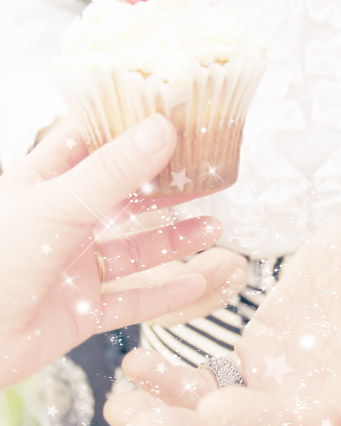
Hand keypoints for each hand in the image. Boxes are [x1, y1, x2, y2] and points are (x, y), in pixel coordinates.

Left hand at [0, 114, 220, 389]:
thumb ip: (111, 171)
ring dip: (174, 241)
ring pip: (134, 250)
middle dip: (164, 188)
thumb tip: (161, 130)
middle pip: (123, 198)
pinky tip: (195, 283)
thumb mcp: (56, 205)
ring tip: (213, 228)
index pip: (88, 142)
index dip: (125, 127)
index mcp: (44, 185)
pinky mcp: (80, 310)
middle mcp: (61, 223)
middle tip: (204, 175)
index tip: (167, 115)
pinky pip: (130, 300)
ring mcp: (73, 267)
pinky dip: (164, 295)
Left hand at [104, 202, 340, 425]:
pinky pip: (214, 377)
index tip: (212, 406)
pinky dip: (175, 379)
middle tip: (139, 421)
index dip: (258, 425)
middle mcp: (318, 407)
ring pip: (223, 416)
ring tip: (123, 402)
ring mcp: (285, 382)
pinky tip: (141, 366)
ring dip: (171, 413)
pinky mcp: (264, 354)